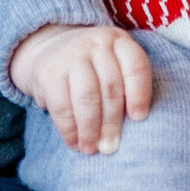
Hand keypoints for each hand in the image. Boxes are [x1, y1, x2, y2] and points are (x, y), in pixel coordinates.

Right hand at [11, 23, 155, 152]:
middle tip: (111, 147)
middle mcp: (97, 44)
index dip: (140, 93)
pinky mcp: (49, 73)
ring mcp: (72, 56)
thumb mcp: (113, 64)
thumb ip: (124, 88)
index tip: (139, 118)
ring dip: (90, 129)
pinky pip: (62, 106)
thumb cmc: (93, 67)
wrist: (50, 50)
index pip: (135, 65)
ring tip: (92, 148)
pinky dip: (69, 129)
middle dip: (112, 122)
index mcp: (119, 41)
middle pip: (110, 87)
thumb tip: (125, 132)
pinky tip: (74, 142)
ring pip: (87, 98)